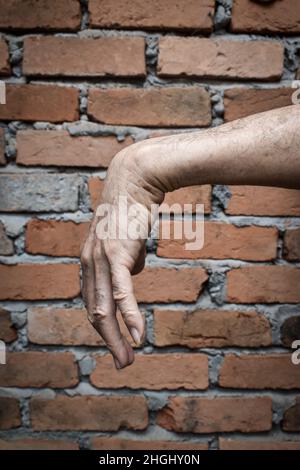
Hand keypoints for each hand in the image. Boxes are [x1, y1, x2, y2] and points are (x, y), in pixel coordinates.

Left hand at [80, 143, 162, 368]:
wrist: (135, 180)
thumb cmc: (131, 209)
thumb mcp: (126, 239)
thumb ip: (126, 259)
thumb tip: (133, 273)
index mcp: (89, 262)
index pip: (92, 302)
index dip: (103, 327)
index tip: (117, 343)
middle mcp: (89, 263)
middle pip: (95, 311)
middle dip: (108, 341)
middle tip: (122, 364)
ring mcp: (100, 259)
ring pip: (105, 308)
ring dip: (117, 337)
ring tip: (128, 359)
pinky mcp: (117, 254)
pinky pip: (122, 292)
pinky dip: (130, 316)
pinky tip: (138, 335)